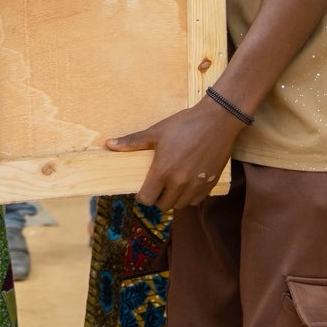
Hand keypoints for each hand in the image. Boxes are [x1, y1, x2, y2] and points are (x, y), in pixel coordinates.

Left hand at [107, 99, 239, 209]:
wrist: (217, 121)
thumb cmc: (184, 124)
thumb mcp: (156, 132)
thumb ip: (132, 142)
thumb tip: (109, 144)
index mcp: (163, 171)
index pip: (147, 199)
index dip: (143, 196)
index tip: (143, 189)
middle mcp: (179, 183)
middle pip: (163, 205)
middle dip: (158, 198)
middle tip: (157, 186)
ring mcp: (196, 185)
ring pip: (180, 205)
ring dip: (174, 199)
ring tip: (172, 186)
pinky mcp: (210, 184)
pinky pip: (196, 201)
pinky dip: (190, 197)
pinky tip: (187, 185)